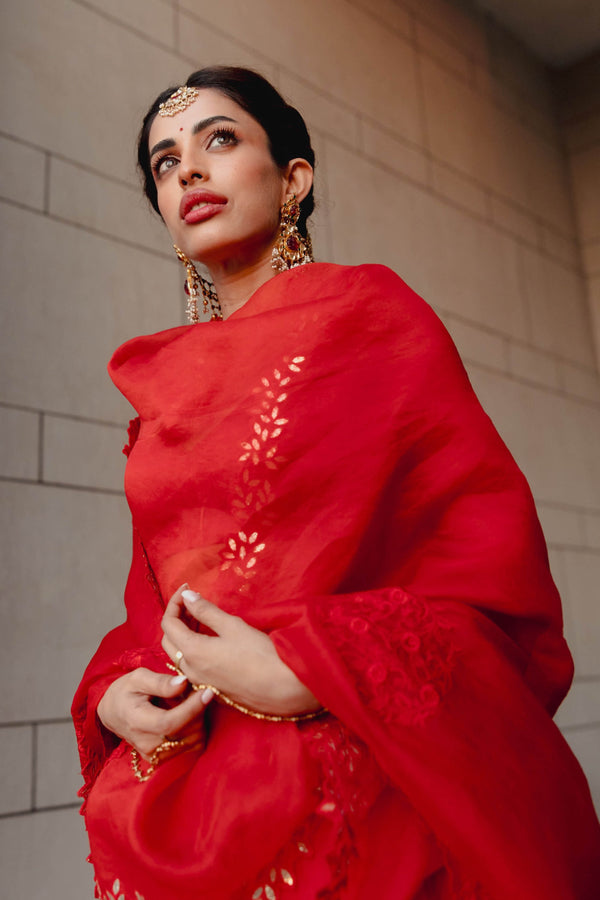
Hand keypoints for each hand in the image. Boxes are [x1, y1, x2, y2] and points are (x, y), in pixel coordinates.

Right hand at [97, 666, 211, 759]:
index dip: (192, 709)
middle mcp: (146, 744)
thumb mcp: (138, 678)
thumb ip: (161, 682)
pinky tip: (186, 715)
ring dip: (199, 719)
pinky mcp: (165, 759)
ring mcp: (156, 755)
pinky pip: (193, 745)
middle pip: (187, 731)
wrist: (114, 714)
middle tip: (193, 691)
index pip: (170, 723)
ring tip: (186, 702)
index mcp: (137, 722)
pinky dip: (196, 729)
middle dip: (198, 709)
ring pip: (195, 739)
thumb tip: (183, 683)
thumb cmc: (126, 692)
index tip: (207, 692)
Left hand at [161, 584, 320, 717]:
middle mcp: (189, 670)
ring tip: (202, 616)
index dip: (175, 602)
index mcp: (192, 652)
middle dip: (177, 617)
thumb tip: (187, 596)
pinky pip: (191, 665)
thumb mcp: (232, 626)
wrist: (283, 689)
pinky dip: (193, 647)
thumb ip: (206, 610)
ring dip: (185, 632)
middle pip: (169, 640)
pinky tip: (210, 638)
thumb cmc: (260, 654)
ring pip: (179, 654)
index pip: (168, 623)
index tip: (188, 587)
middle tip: (194, 601)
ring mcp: (199, 682)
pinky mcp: (210, 688)